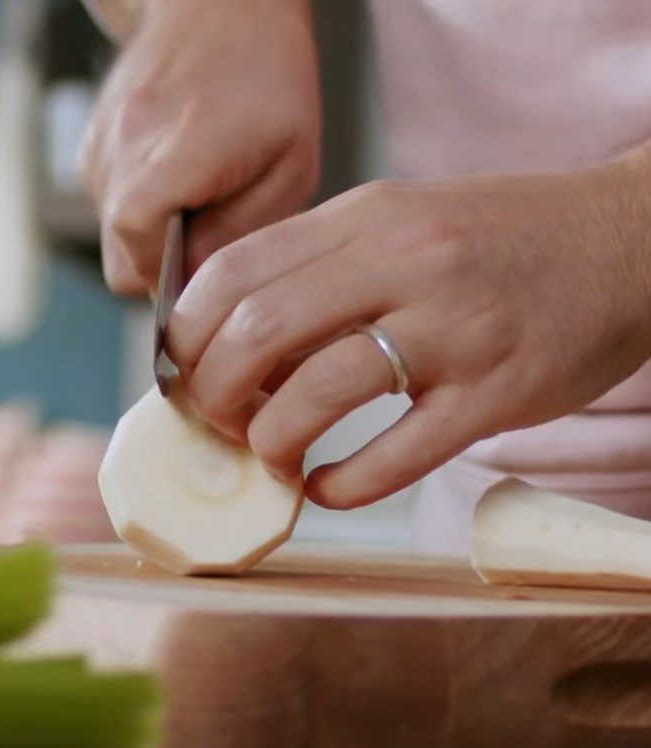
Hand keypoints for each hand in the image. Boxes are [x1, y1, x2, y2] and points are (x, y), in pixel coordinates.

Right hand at [79, 0, 320, 293]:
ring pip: (112, 240)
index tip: (199, 272)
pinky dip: (141, 213)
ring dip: (154, 239)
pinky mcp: (92, 145)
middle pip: (119, 258)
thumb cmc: (269, 86)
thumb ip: (239, 232)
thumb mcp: (289, 168)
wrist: (222, 11)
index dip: (165, 271)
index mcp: (183, 143)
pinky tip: (176, 181)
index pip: (136, 229)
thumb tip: (193, 282)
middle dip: (162, 269)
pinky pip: (108, 210)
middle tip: (208, 242)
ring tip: (198, 199)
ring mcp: (102, 143)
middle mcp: (127, 141)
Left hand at [167, 156, 650, 507]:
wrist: (624, 241)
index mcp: (366, 217)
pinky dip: (343, 485)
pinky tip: (325, 489)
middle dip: (212, 393)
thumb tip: (233, 338)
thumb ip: (318, 269)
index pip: (231, 273)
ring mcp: (454, 329)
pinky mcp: (496, 393)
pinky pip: (397, 455)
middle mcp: (405, 262)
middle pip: (258, 331)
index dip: (185, 335)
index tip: (182, 374)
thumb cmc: (495, 241)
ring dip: (271, 440)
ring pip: (319, 391)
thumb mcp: (399, 223)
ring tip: (271, 455)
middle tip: (219, 422)